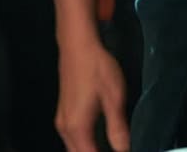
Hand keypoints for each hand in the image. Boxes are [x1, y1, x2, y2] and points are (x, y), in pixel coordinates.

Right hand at [53, 33, 129, 151]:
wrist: (78, 46)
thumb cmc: (95, 67)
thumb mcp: (114, 98)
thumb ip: (118, 127)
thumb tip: (124, 147)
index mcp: (78, 127)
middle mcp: (65, 127)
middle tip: (115, 150)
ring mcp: (62, 120)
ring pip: (73, 148)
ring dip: (88, 151)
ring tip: (107, 147)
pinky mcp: (63, 112)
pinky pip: (71, 138)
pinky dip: (82, 144)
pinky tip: (96, 140)